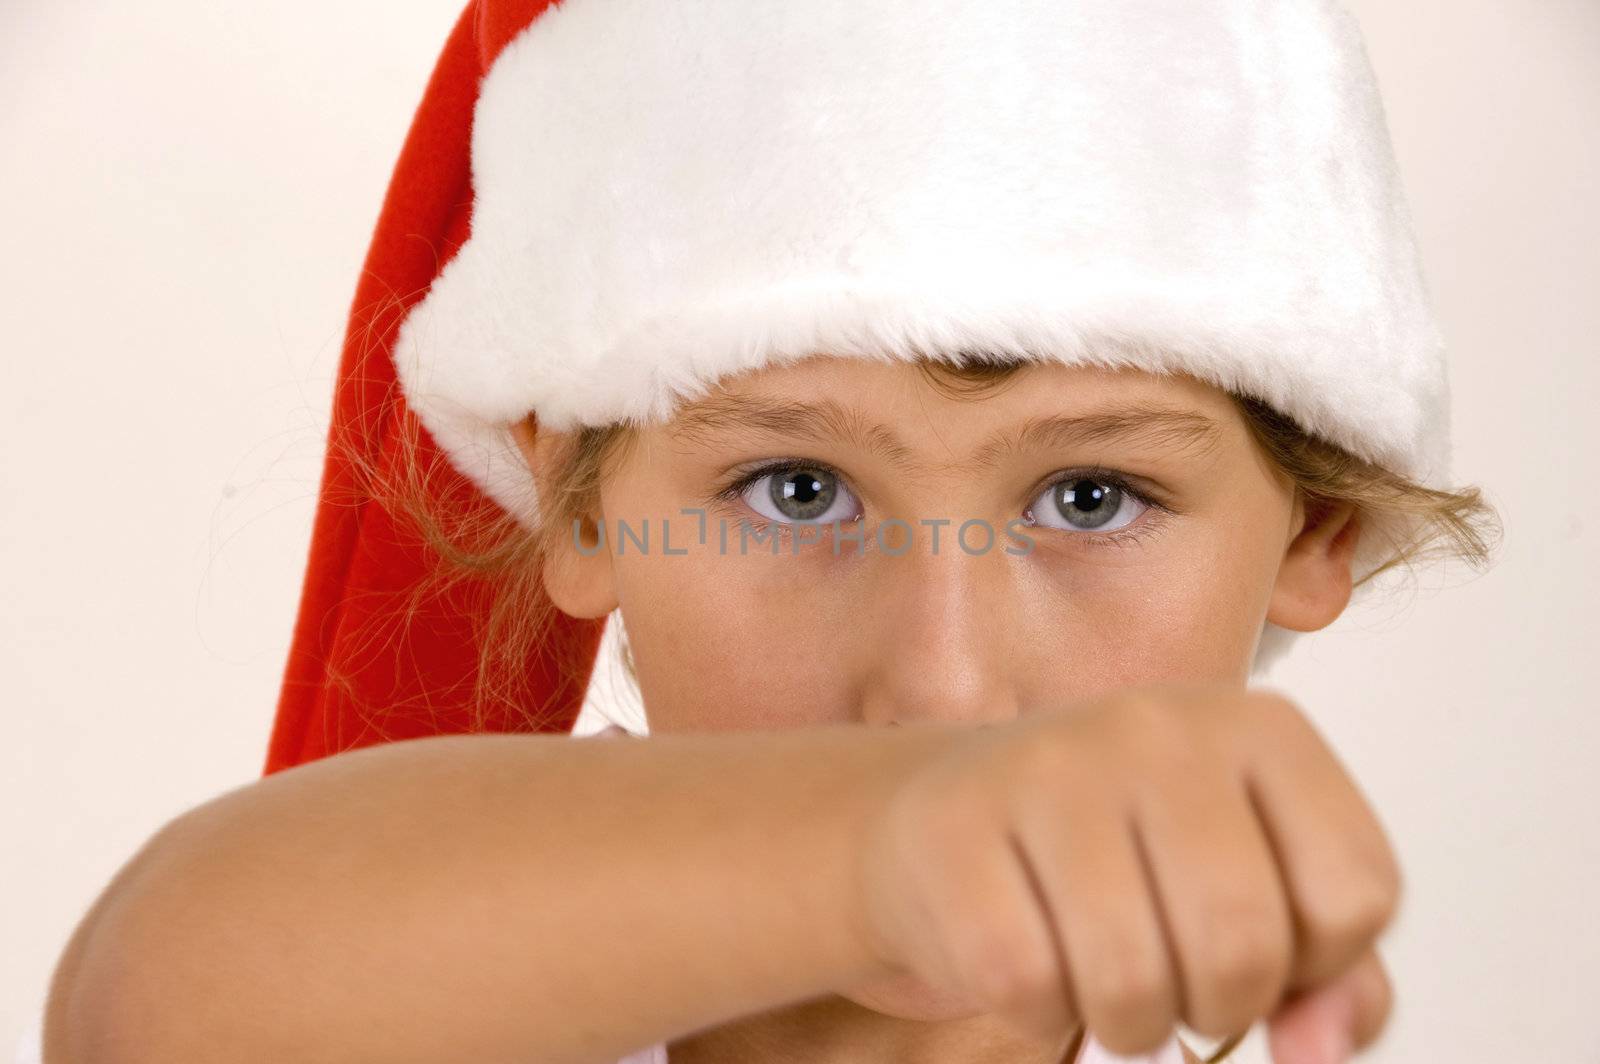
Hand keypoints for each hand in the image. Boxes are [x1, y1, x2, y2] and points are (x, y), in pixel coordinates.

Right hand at [848, 683, 1401, 1059]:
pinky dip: (1038, 1013)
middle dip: (1214, 1008)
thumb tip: (1319, 1052)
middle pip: (1243, 942)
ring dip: (1127, 1026)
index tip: (1259, 944)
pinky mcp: (957, 825)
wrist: (942, 807)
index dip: (1315, 963)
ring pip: (1132, 979)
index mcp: (1259, 727)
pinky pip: (1028, 983)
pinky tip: (1034, 963)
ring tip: (1105, 984)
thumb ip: (1331, 972)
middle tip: (1176, 987)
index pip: (1356, 892)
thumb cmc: (1118, 854)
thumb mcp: (1249, 884)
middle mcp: (1159, 726)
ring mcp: (1051, 767)